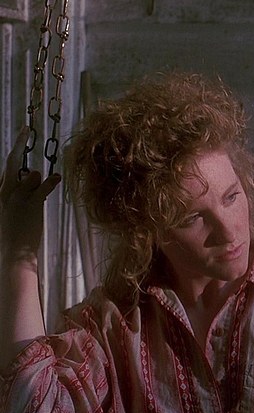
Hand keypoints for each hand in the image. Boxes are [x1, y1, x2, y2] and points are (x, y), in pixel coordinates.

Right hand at [0, 128, 61, 262]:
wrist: (12, 253)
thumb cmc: (14, 233)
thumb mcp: (10, 209)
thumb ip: (18, 191)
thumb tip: (31, 175)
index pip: (6, 166)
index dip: (14, 149)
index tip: (21, 135)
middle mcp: (4, 191)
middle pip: (12, 162)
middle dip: (18, 143)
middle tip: (26, 128)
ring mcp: (17, 197)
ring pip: (31, 174)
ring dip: (40, 181)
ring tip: (40, 194)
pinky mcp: (31, 204)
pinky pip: (43, 186)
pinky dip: (51, 181)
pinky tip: (57, 178)